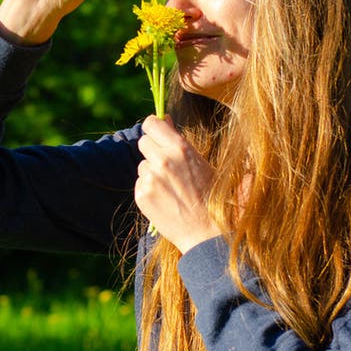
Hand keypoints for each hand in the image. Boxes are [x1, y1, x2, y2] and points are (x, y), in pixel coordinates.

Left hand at [135, 115, 220, 252]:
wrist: (207, 231)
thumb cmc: (210, 195)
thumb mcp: (200, 162)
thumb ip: (178, 140)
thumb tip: (164, 119)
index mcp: (180, 148)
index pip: (151, 124)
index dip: (153, 127)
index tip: (157, 134)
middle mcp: (162, 160)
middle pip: (143, 142)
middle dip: (152, 150)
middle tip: (166, 164)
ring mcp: (150, 179)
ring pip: (142, 165)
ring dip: (151, 171)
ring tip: (170, 186)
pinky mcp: (141, 195)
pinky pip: (140, 183)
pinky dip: (148, 188)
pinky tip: (164, 198)